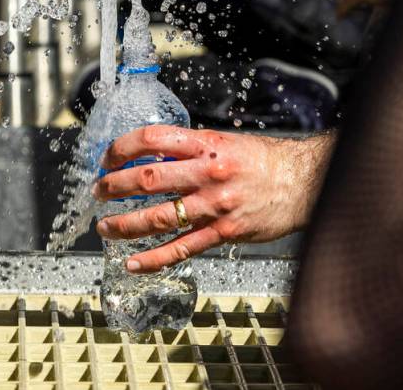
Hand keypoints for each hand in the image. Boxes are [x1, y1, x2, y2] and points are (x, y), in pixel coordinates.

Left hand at [93, 125, 332, 272]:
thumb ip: (192, 148)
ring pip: (157, 218)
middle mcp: (207, 173)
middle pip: (147, 179)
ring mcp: (214, 206)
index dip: (123, 147)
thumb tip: (154, 153)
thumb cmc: (266, 161)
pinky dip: (153, 258)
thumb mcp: (227, 142)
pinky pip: (181, 248)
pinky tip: (134, 262)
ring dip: (124, 224)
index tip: (108, 156)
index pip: (153, 139)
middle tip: (98, 190)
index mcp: (206, 145)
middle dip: (114, 185)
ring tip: (105, 227)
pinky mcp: (222, 233)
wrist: (304, 182)